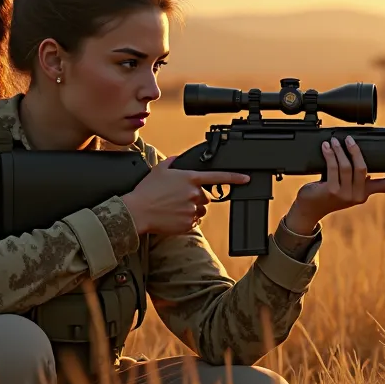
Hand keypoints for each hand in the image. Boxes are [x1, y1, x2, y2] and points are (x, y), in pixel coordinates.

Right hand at [121, 156, 250, 235]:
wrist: (138, 211)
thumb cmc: (147, 190)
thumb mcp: (160, 169)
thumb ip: (174, 162)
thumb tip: (180, 160)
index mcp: (190, 179)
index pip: (218, 177)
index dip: (235, 178)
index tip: (246, 179)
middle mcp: (194, 194)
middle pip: (206, 197)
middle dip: (196, 197)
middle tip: (179, 198)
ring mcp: (192, 209)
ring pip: (200, 210)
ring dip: (192, 209)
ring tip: (174, 208)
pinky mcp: (188, 223)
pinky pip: (193, 222)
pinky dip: (186, 220)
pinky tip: (173, 217)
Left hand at [286, 135, 384, 231]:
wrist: (310, 209)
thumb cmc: (328, 194)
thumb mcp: (347, 187)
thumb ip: (357, 178)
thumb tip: (362, 157)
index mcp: (365, 193)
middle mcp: (358, 196)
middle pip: (363, 169)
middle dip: (356, 151)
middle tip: (350, 139)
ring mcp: (345, 195)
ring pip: (347, 166)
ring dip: (340, 150)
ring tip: (335, 141)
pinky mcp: (332, 191)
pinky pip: (333, 167)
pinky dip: (330, 154)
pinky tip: (327, 147)